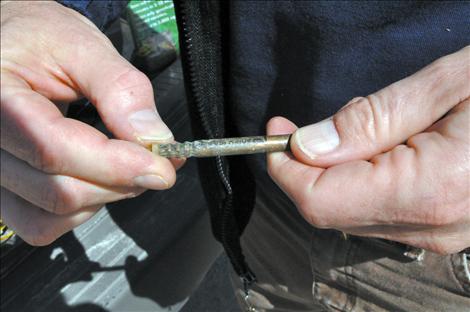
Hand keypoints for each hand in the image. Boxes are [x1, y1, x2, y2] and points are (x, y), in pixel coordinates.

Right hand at [1, 1, 178, 244]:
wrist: (12, 46)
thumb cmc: (39, 39)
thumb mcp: (81, 46)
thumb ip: (121, 90)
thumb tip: (155, 139)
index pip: (54, 150)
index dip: (116, 165)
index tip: (162, 167)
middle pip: (58, 192)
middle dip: (119, 182)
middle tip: (153, 163)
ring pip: (51, 216)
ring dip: (102, 198)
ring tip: (123, 166)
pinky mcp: (3, 192)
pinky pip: (41, 224)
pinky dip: (81, 210)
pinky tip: (97, 179)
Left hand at [267, 46, 469, 253]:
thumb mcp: (447, 85)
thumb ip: (372, 119)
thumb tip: (306, 146)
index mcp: (430, 188)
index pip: (320, 199)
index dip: (285, 167)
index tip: (276, 132)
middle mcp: (434, 226)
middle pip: (331, 209)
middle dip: (307, 168)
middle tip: (305, 125)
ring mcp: (442, 234)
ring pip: (353, 213)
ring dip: (337, 172)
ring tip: (361, 129)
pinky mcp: (445, 228)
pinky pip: (380, 212)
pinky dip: (363, 181)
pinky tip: (382, 149)